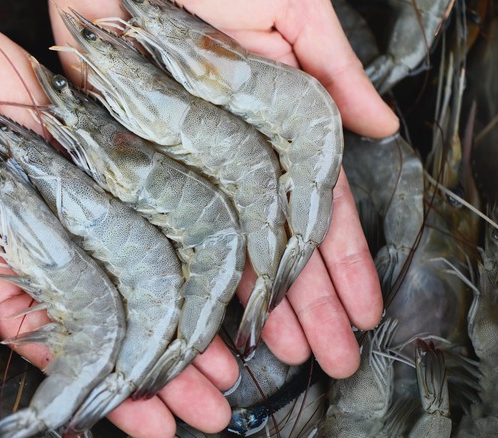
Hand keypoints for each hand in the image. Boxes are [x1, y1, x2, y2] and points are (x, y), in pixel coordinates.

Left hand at [49, 0, 398, 433]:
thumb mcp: (291, 9)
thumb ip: (333, 69)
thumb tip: (383, 124)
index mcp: (280, 124)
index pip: (320, 208)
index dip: (341, 262)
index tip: (361, 310)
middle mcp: (237, 158)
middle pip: (279, 244)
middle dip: (309, 302)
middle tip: (332, 356)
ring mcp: (191, 170)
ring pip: (232, 251)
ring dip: (260, 304)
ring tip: (287, 354)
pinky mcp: (142, 170)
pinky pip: (171, 234)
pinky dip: (193, 276)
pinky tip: (213, 316)